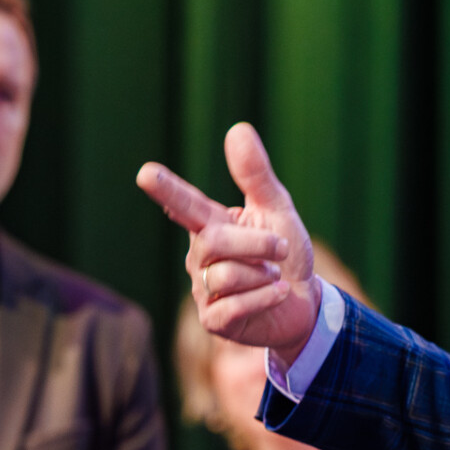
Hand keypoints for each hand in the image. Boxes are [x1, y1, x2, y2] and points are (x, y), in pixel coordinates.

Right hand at [137, 122, 320, 363]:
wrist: (304, 304)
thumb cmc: (285, 254)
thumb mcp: (277, 210)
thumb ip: (255, 175)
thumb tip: (237, 129)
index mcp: (211, 224)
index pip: (184, 204)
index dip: (166, 189)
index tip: (145, 174)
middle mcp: (200, 256)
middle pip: (215, 243)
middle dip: (256, 243)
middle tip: (282, 249)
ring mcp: (203, 290)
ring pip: (226, 275)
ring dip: (263, 274)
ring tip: (274, 277)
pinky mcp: (214, 320)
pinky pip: (234, 305)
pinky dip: (265, 297)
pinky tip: (278, 293)